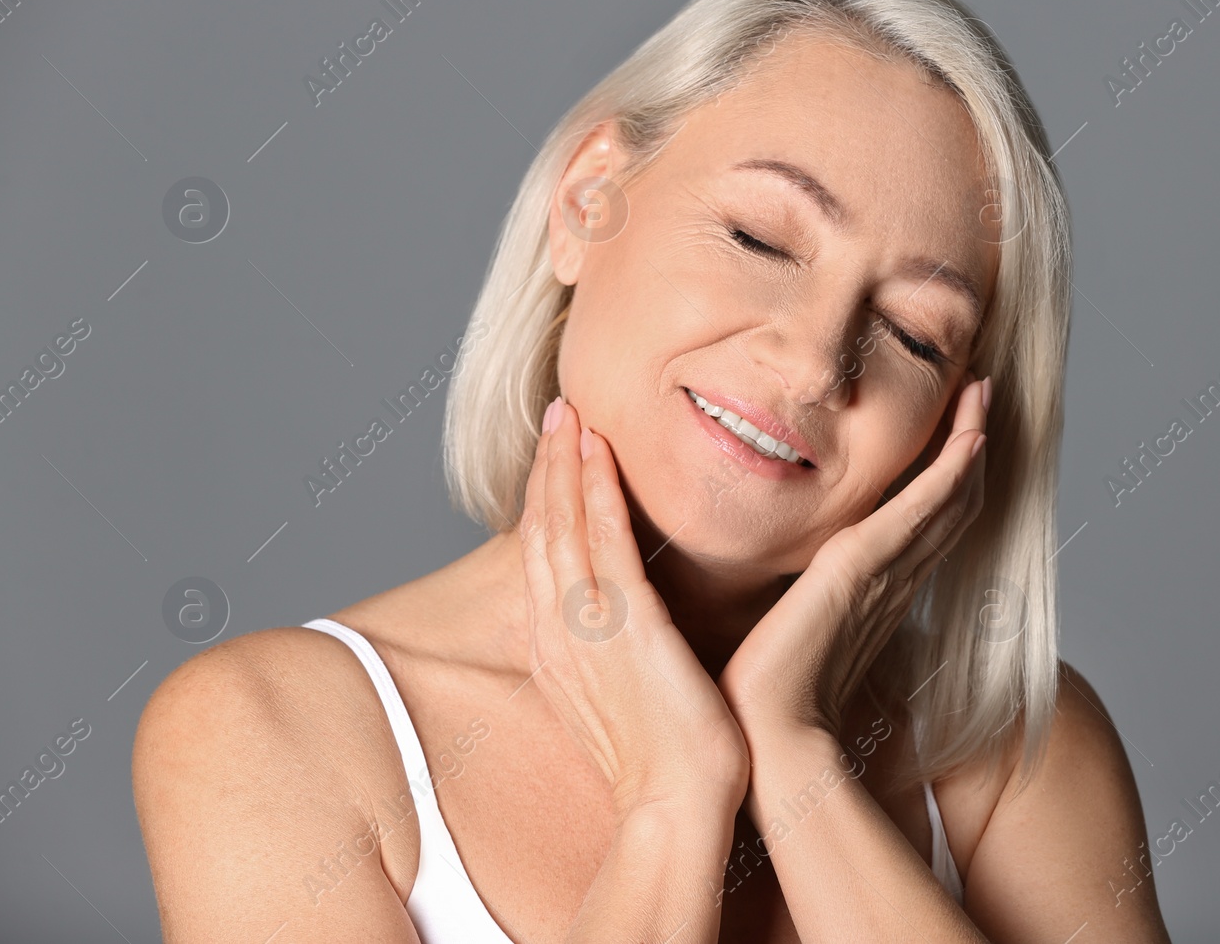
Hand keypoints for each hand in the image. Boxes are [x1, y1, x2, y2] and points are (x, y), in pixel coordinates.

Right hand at [519, 395, 749, 817]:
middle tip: (558, 415)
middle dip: (547, 469)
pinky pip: (602, 540)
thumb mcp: (627, 696)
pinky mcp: (623, 622)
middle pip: (542, 532)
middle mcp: (559, 633)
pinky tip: (599, 453)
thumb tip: (640, 627)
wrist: (678, 805)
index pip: (545, 559)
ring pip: (563, 525)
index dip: (546, 502)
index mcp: (559, 651)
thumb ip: (622, 653)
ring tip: (571, 414)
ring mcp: (586, 626)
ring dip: (565, 464)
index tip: (558, 458)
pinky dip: (595, 490)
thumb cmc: (667, 760)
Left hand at [717, 373, 989, 742]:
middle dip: (970, 446)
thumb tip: (777, 594)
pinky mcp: (863, 568)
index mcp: (877, 594)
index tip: (959, 431)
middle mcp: (893, 581)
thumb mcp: (784, 633)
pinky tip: (970, 438)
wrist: (767, 736)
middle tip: (984, 394)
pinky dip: (950, 473)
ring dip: (969, 442)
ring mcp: (885, 575)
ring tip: (983, 393)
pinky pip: (922, 511)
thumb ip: (794, 607)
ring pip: (946, 497)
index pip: (926, 523)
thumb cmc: (768, 698)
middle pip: (950, 502)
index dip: (950, 476)